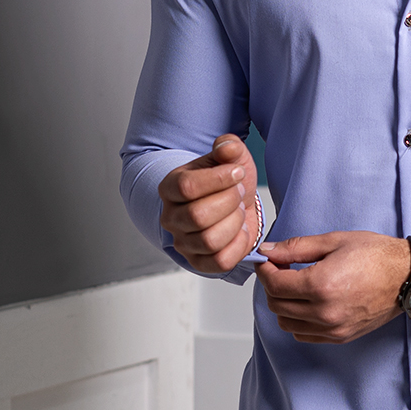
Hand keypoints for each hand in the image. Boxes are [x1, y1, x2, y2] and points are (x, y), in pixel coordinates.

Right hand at [158, 134, 259, 274]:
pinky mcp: (200, 263)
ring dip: (234, 222)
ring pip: (209, 240)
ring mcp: (183, 242)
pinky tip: (240, 230)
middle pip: (198, 216)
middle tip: (239, 193)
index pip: (187, 186)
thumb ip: (229, 147)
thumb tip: (227, 148)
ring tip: (238, 211)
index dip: (219, 179)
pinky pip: (220, 261)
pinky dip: (238, 244)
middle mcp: (170, 217)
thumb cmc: (229, 181)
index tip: (238, 172)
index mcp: (170, 187)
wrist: (237, 204)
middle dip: (229, 202)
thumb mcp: (231, 157)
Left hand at [256, 231, 410, 343]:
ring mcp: (333, 327)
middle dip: (272, 285)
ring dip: (283, 305)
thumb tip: (268, 251)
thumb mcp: (334, 241)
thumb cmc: (376, 255)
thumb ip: (296, 248)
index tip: (267, 261)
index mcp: (321, 285)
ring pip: (286, 323)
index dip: (264, 270)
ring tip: (296, 287)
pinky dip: (298, 321)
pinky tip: (308, 303)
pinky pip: (304, 334)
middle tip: (281, 269)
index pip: (274, 284)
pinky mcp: (341, 336)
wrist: (407, 275)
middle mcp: (324, 311)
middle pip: (277, 305)